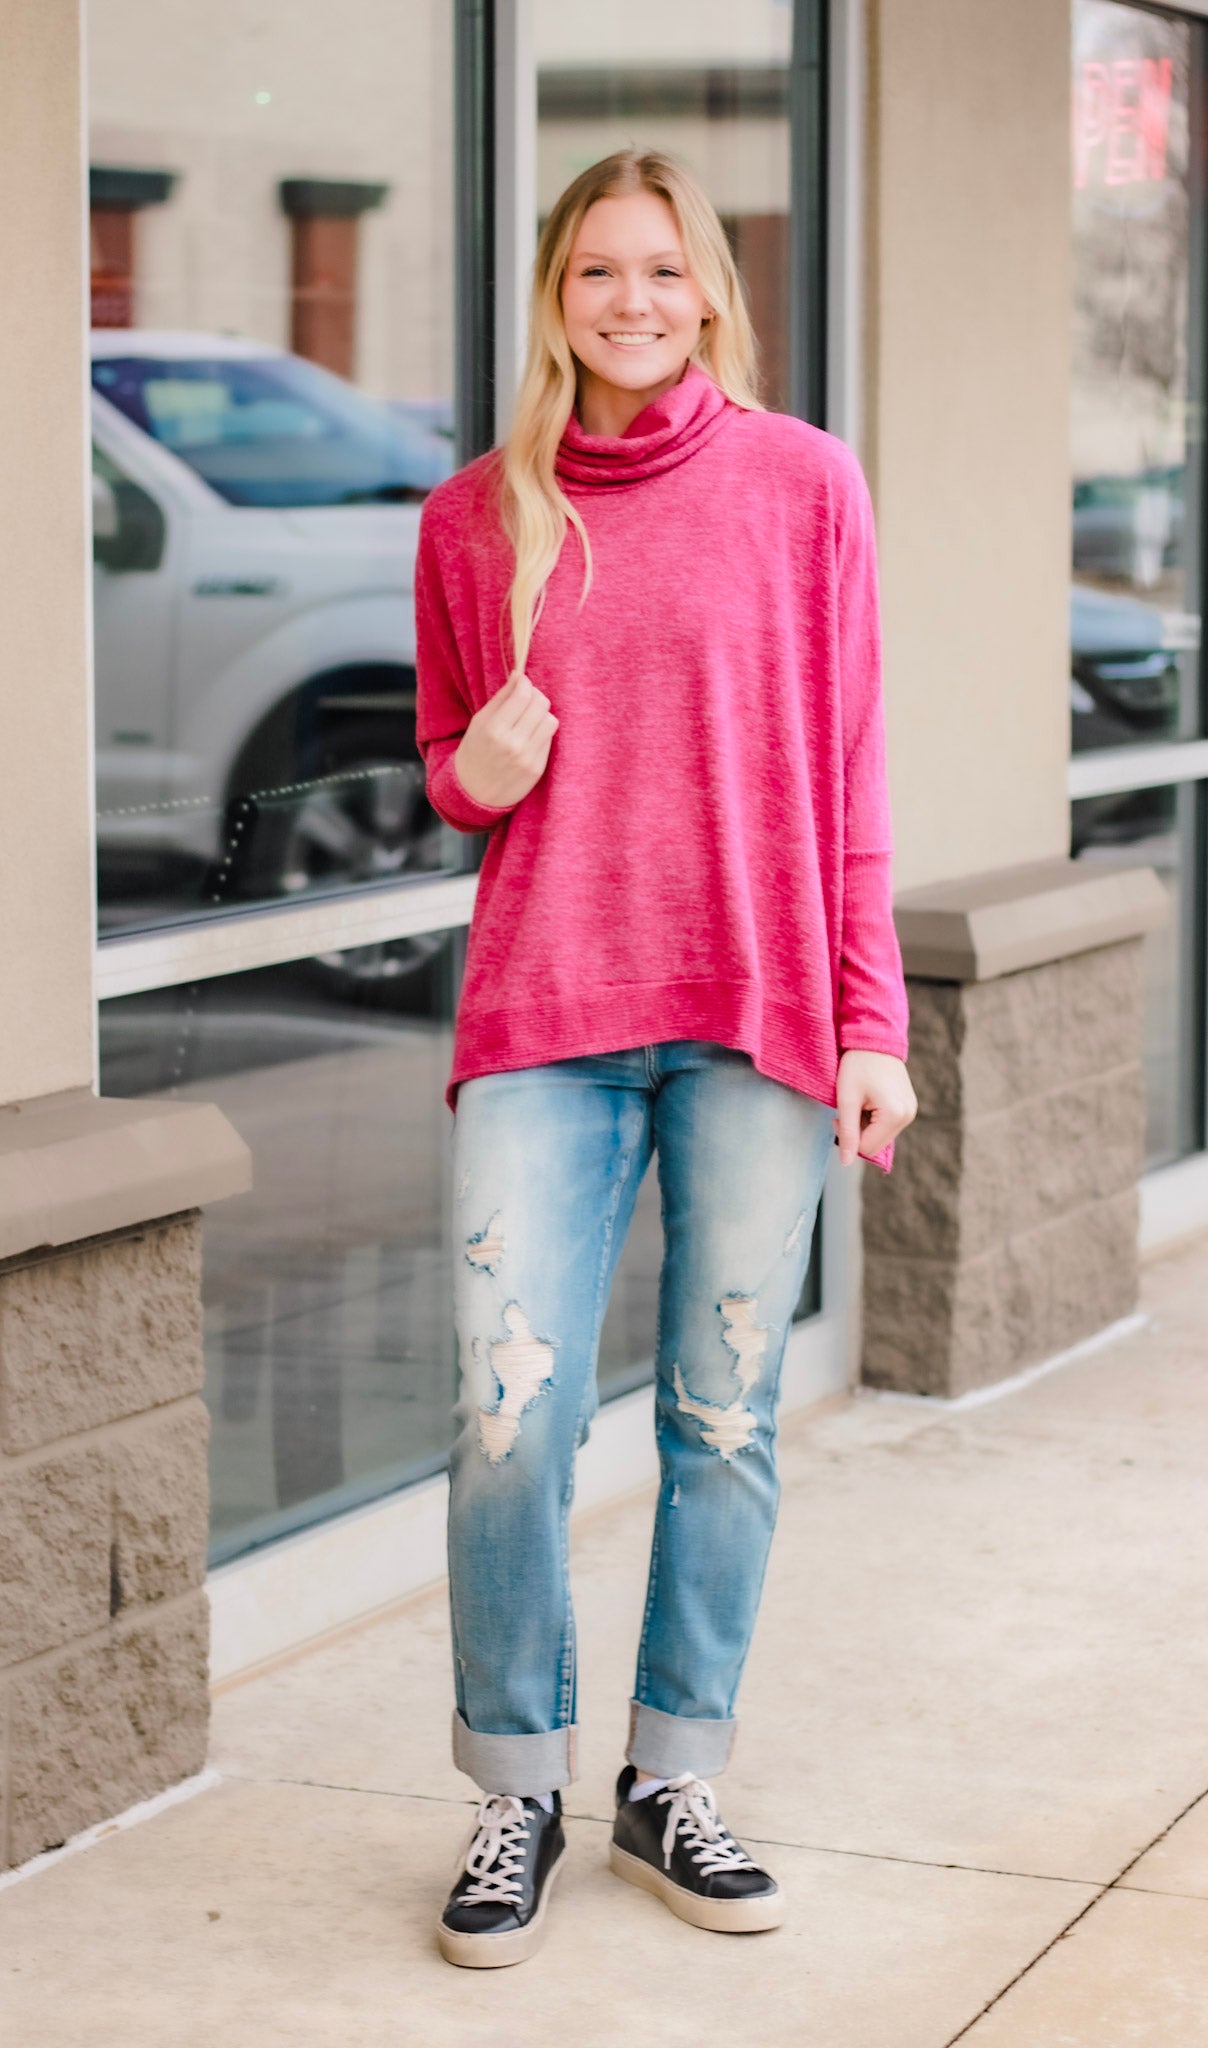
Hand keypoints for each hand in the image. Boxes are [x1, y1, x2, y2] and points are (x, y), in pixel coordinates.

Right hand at [453, 671, 558, 808]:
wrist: (474, 794)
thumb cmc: (474, 753)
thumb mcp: (478, 723)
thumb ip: (500, 698)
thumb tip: (519, 675)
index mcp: (494, 729)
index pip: (523, 694)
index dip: (525, 683)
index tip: (521, 683)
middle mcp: (513, 744)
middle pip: (541, 704)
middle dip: (535, 696)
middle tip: (526, 700)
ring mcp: (528, 758)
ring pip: (551, 720)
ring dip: (541, 715)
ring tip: (528, 719)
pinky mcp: (538, 769)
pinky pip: (549, 739)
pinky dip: (541, 733)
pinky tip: (529, 736)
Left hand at [834, 1050, 916, 1164]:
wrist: (875, 1038)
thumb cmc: (857, 1065)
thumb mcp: (846, 1098)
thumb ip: (847, 1132)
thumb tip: (846, 1163)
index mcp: (894, 1114)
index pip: (866, 1147)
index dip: (847, 1136)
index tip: (838, 1115)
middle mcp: (908, 1116)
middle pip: (876, 1145)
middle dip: (858, 1132)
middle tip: (849, 1107)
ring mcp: (910, 1111)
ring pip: (881, 1136)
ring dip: (865, 1125)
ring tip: (860, 1101)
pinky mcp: (909, 1107)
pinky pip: (887, 1126)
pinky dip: (874, 1119)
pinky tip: (869, 1099)